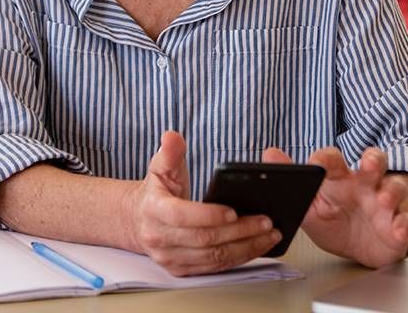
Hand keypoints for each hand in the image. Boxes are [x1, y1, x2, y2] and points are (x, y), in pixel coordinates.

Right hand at [123, 131, 279, 275]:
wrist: (138, 221)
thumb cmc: (156, 191)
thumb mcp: (160, 167)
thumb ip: (170, 152)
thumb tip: (172, 137)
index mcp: (154, 210)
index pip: (182, 216)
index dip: (208, 215)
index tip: (234, 211)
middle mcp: (159, 239)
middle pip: (204, 240)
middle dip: (238, 232)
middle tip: (266, 220)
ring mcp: (170, 259)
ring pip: (213, 258)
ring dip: (245, 248)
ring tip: (270, 234)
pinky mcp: (182, 270)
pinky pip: (215, 268)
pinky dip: (240, 258)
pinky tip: (258, 246)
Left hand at [263, 146, 407, 267]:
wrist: (359, 248)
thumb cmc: (336, 220)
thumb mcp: (310, 204)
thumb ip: (294, 181)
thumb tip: (270, 154)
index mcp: (340, 179)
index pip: (334, 161)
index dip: (327, 159)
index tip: (318, 163)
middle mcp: (365, 186)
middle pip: (375, 162)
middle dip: (374, 159)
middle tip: (369, 163)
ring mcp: (385, 205)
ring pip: (395, 187)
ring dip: (391, 190)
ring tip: (384, 199)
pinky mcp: (398, 227)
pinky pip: (407, 222)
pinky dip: (405, 224)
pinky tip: (398, 228)